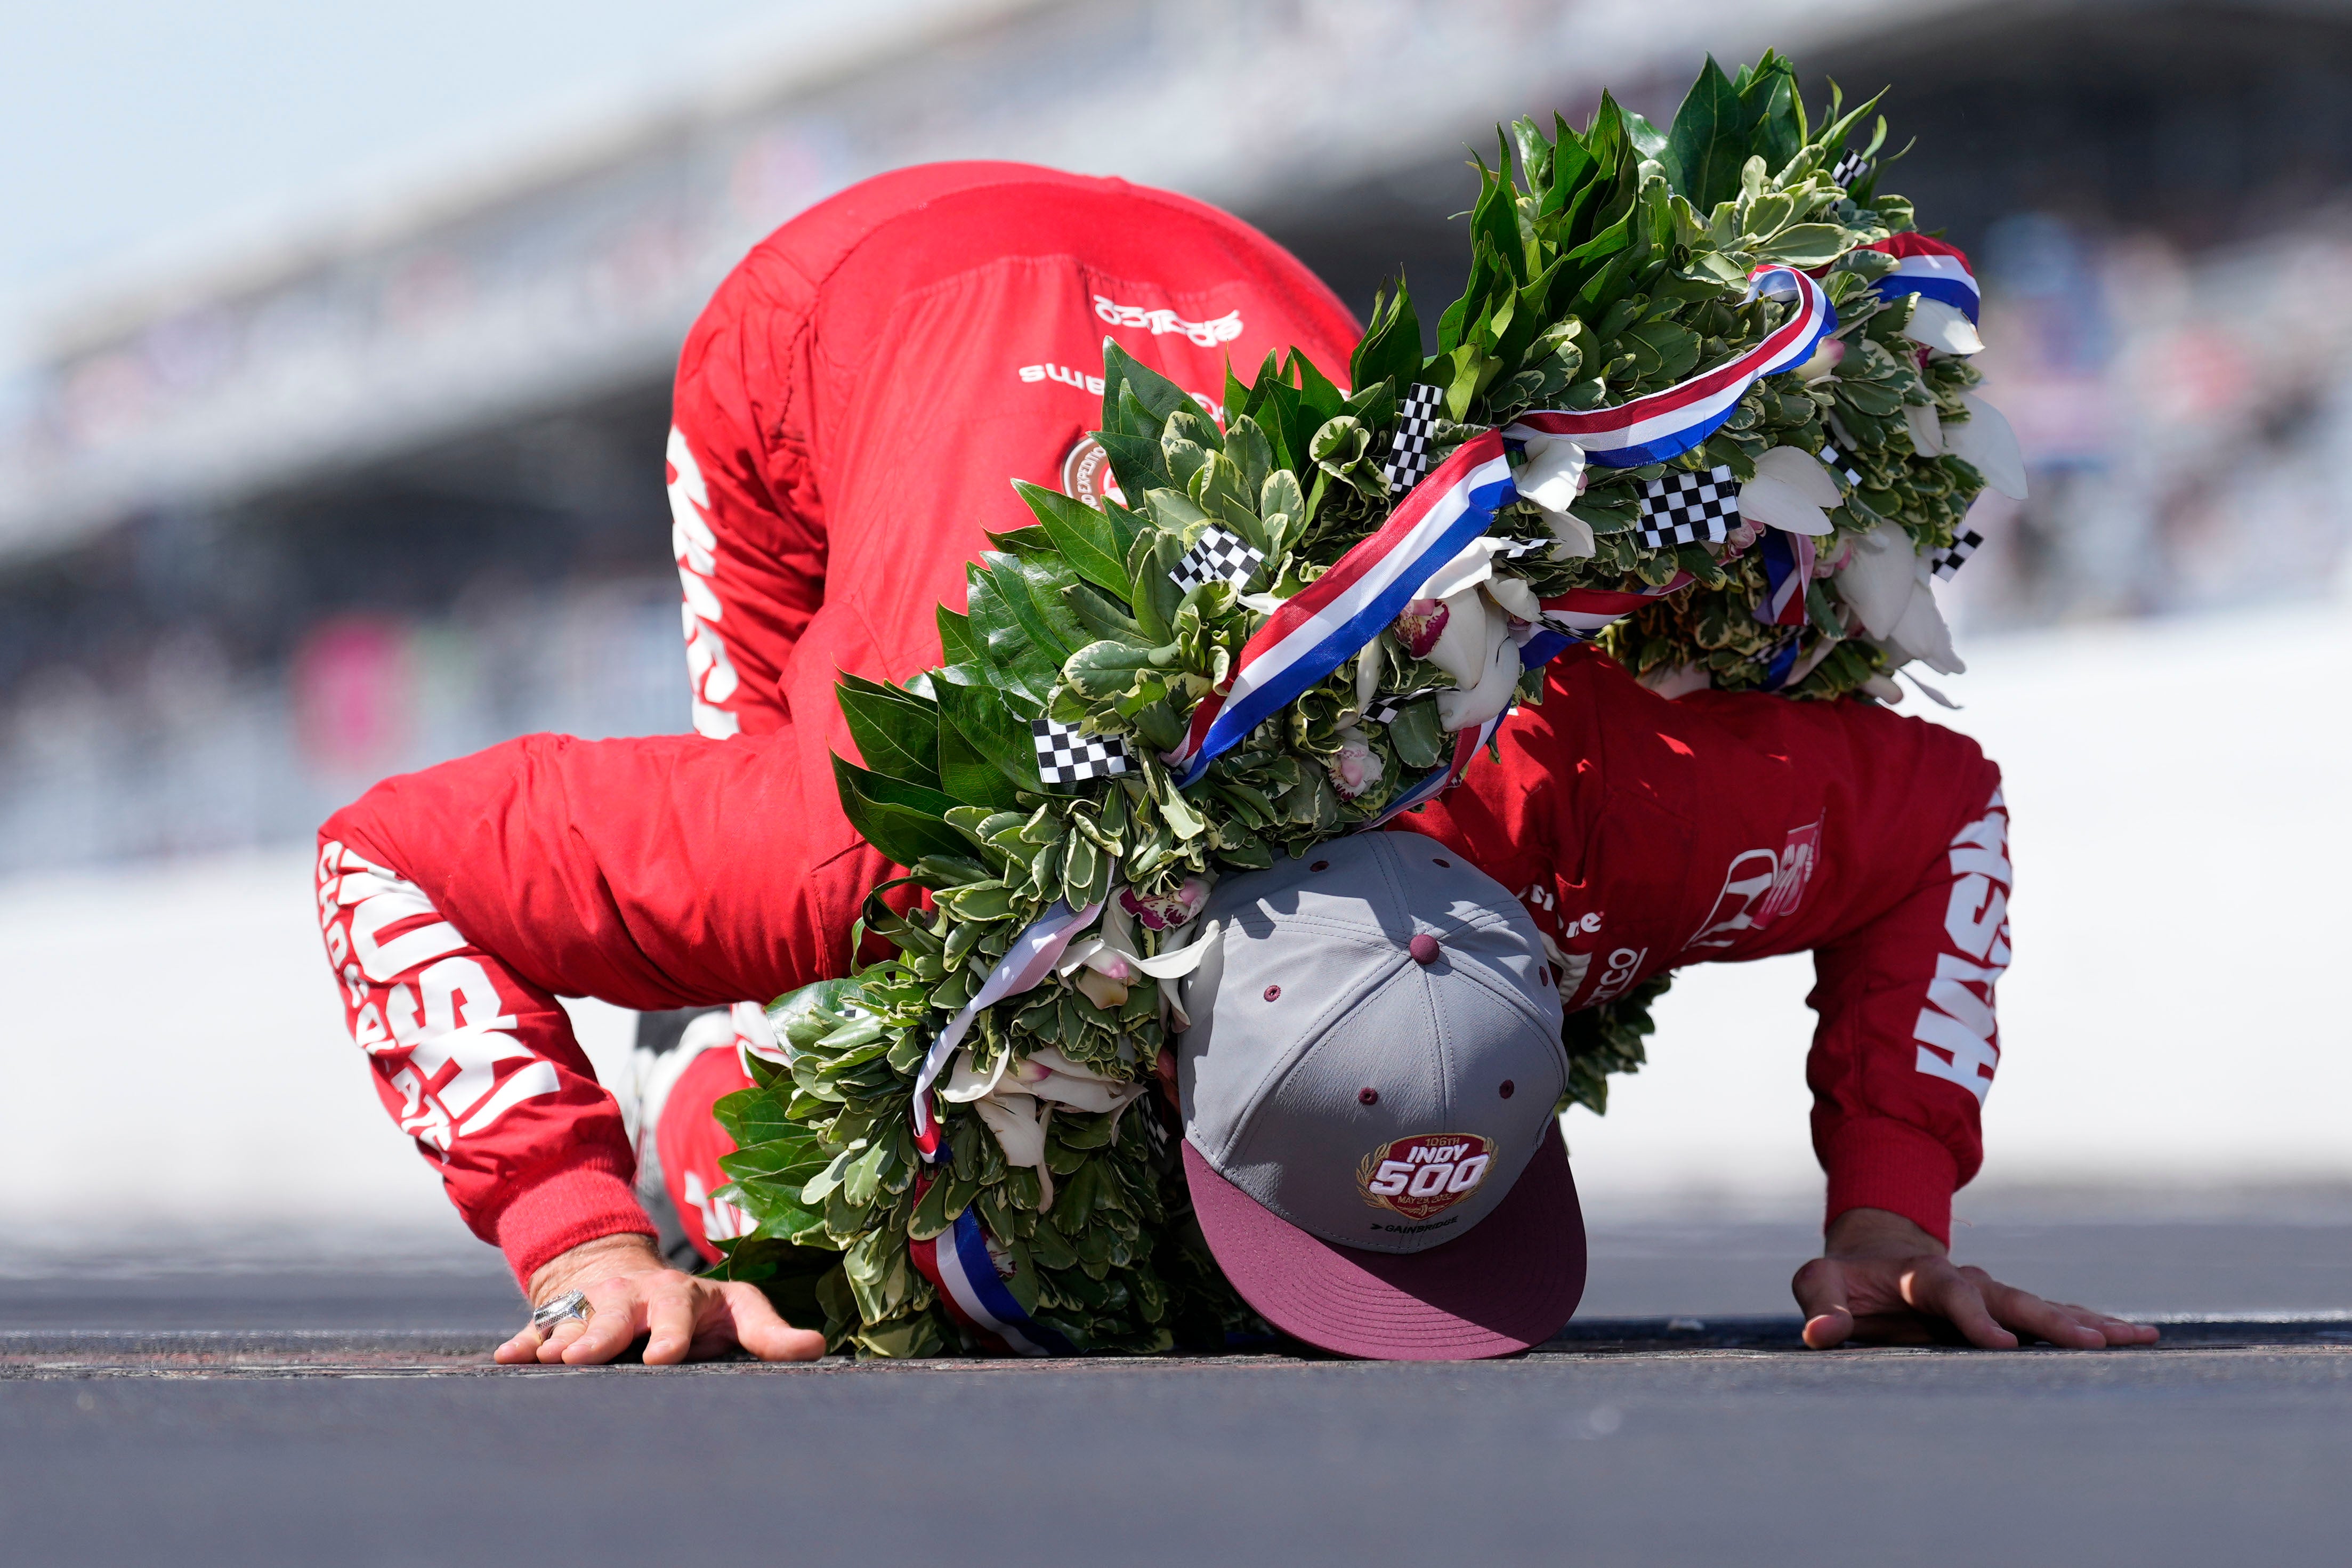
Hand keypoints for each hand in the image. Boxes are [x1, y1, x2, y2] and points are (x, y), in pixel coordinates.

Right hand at [494, 1233, 827, 1366]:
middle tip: (585, 1359)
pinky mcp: (558, 1317)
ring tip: (549, 1358)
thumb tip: (818, 1347)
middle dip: (601, 1334)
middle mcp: (634, 1296)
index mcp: (679, 1297)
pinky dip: (522, 1342)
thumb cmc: (692, 1308)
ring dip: (560, 1338)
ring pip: (574, 1319)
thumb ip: (769, 1334)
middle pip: (617, 1312)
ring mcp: (592, 1305)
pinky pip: (536, 1329)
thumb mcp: (734, 1312)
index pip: (679, 1312)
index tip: (663, 1358)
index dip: (672, 1334)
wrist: (623, 1271)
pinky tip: (508, 1357)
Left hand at [1792, 1208, 2159, 1350]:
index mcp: (1922, 1274)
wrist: (1873, 1254)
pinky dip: (2092, 1325)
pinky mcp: (2007, 1309)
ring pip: (2044, 1306)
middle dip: (2054, 1322)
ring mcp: (1992, 1293)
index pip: (1951, 1293)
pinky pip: (2053, 1316)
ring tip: (2140, 1336)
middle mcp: (1967, 1279)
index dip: (1974, 1319)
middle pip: (2015, 1299)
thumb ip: (1821, 1308)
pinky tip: (2135, 1337)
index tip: (2001, 1345)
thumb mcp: (1818, 1284)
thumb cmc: (1844, 1278)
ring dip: (2090, 1322)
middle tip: (2098, 1342)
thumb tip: (1819, 1338)